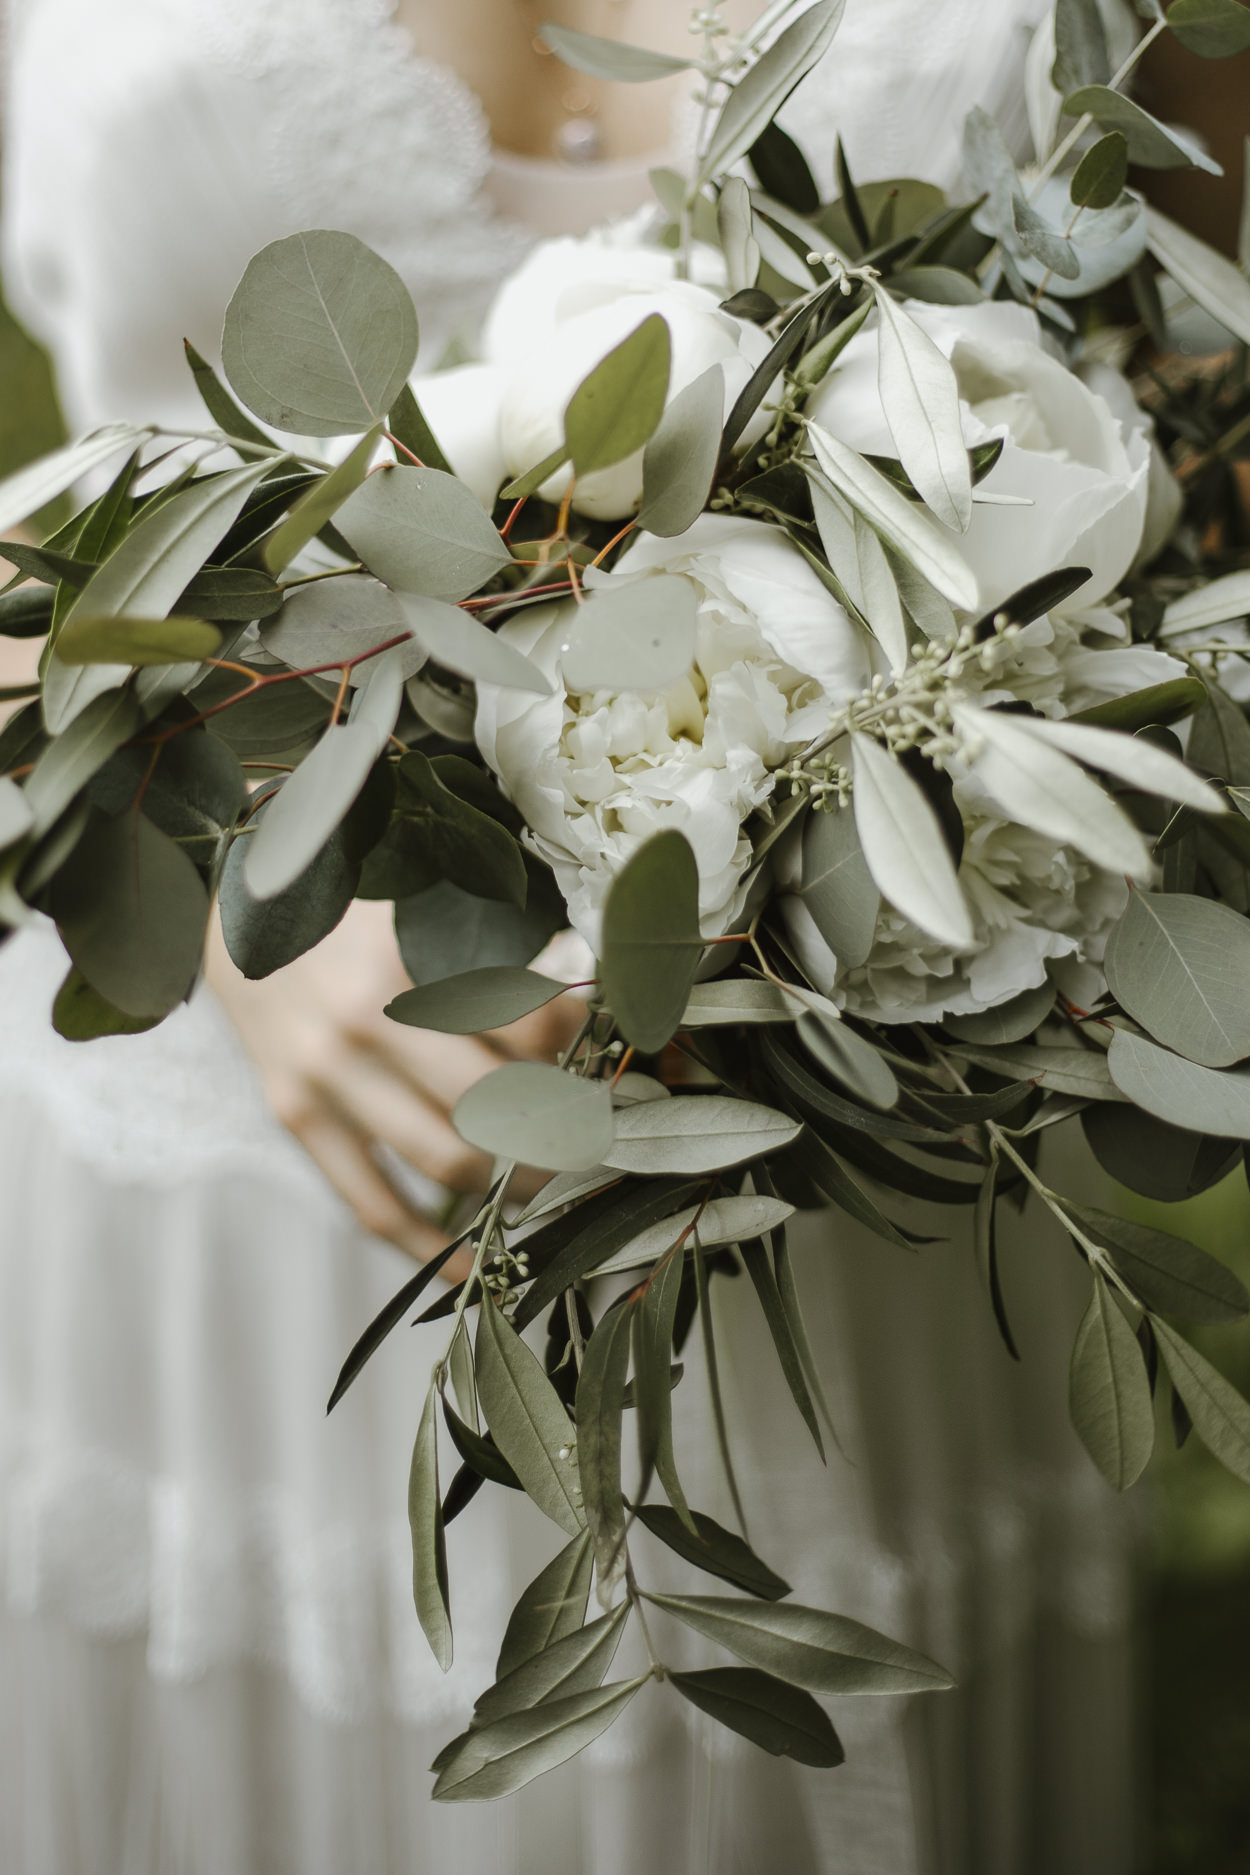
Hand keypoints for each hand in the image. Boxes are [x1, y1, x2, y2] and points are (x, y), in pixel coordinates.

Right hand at [205, 897, 578, 1270]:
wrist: (232, 914)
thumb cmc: (344, 909)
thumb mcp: (415, 901)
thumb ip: (486, 946)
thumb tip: (570, 997)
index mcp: (408, 960)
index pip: (522, 1024)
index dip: (569, 1041)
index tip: (587, 1044)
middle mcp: (367, 1023)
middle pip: (493, 1104)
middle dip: (554, 1130)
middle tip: (585, 1133)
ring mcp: (327, 1077)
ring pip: (445, 1162)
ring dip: (510, 1186)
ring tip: (545, 1181)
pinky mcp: (296, 1117)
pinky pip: (369, 1203)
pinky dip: (426, 1246)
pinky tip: (470, 1266)